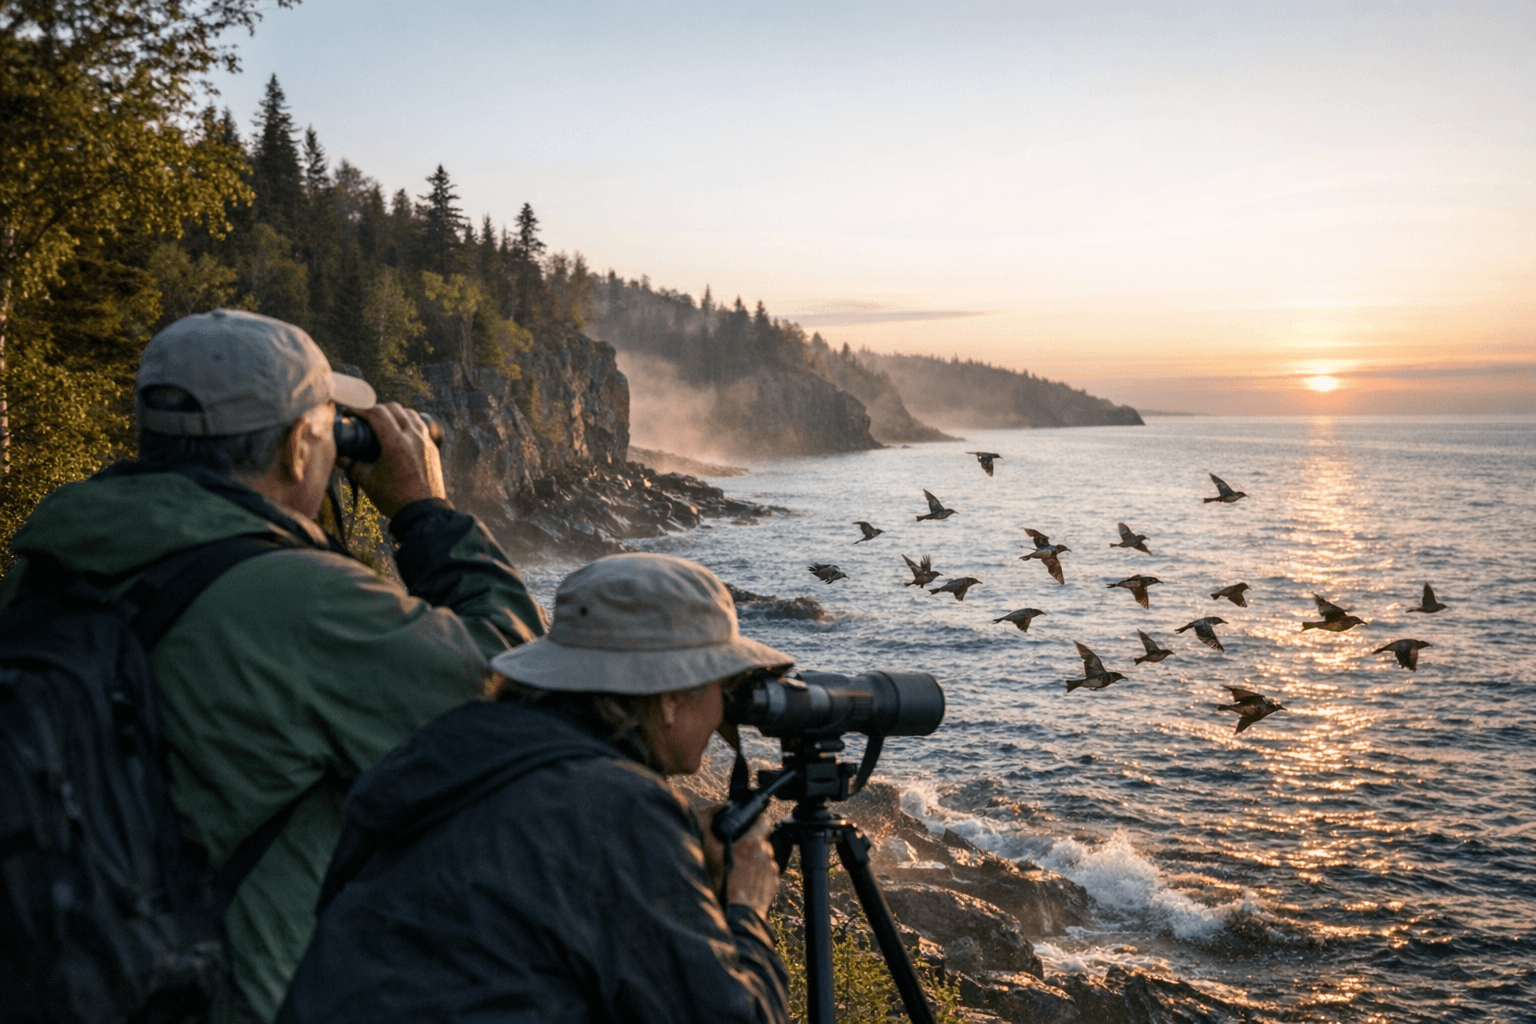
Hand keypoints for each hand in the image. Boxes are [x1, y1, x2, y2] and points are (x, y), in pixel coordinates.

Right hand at [343, 403, 446, 517]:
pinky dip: (408, 422)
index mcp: (395, 443)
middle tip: (364, 418)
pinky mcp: (433, 448)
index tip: (350, 413)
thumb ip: (351, 464)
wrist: (423, 512)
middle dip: (376, 409)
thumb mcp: (368, 480)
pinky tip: (401, 432)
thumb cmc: (395, 498)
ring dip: (394, 413)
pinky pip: (421, 425)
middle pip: (393, 408)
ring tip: (382, 423)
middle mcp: (413, 437)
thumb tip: (338, 455)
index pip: (376, 413)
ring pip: (410, 414)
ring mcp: (426, 441)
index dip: (360, 409)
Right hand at [699, 804, 779, 918]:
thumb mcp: (707, 850)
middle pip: (761, 840)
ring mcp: (771, 871)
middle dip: (751, 844)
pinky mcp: (773, 886)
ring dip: (754, 861)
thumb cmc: (721, 885)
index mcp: (752, 843)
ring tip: (737, 872)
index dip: (756, 820)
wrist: (736, 916)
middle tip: (735, 853)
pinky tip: (744, 883)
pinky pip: (766, 874)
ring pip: (763, 858)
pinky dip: (758, 876)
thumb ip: (708, 822)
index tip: (748, 826)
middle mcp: (766, 854)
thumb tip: (718, 808)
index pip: (764, 820)